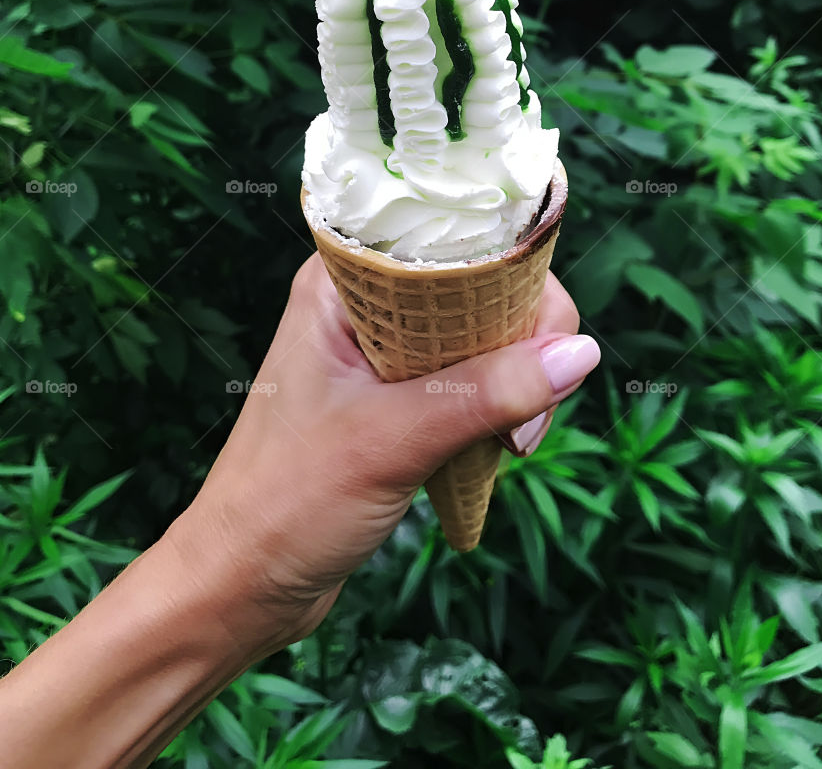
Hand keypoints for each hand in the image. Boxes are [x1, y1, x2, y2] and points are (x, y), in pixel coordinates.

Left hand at [166, 254, 599, 659]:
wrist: (238, 586)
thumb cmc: (287, 500)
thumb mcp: (393, 439)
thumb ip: (487, 392)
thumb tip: (583, 352)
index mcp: (343, 283)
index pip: (449, 236)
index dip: (508, 271)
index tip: (535, 337)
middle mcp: (365, 305)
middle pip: (479, 286)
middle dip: (523, 340)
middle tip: (529, 411)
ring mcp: (383, 354)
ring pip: (482, 337)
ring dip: (516, 382)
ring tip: (514, 443)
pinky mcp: (397, 399)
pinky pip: (470, 380)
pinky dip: (497, 408)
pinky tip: (501, 447)